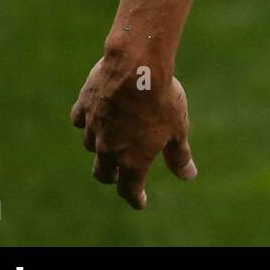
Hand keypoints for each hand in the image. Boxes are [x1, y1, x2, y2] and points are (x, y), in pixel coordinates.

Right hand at [70, 55, 196, 209]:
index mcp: (132, 159)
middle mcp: (108, 148)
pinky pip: (81, 120)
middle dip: (112, 177)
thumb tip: (188, 175)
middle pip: (103, 173)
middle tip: (119, 176)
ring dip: (100, 148)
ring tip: (110, 141)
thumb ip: (179, 155)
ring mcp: (93, 128)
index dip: (135, 197)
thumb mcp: (178, 129)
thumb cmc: (162, 99)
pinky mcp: (84, 106)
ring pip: (91, 146)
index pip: (129, 189)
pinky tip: (94, 116)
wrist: (137, 67)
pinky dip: (87, 121)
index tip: (139, 201)